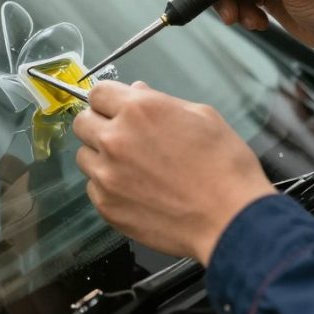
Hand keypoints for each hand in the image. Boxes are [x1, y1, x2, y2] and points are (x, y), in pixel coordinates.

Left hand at [73, 81, 275, 264]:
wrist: (231, 221)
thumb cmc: (225, 167)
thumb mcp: (202, 116)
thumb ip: (161, 101)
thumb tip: (136, 92)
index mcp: (139, 110)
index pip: (97, 93)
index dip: (108, 100)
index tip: (115, 108)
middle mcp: (115, 139)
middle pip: (82, 123)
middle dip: (99, 125)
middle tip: (121, 136)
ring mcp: (107, 175)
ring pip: (84, 157)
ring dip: (100, 157)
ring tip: (131, 167)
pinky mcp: (107, 206)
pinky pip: (93, 188)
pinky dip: (108, 187)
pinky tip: (135, 190)